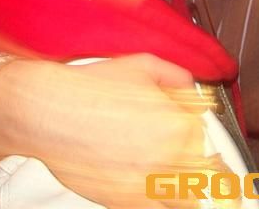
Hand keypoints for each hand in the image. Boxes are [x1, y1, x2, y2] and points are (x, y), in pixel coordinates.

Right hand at [0, 54, 209, 207]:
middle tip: (195, 162)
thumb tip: (192, 88)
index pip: (207, 137)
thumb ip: (177, 76)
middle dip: (199, 162)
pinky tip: (157, 187)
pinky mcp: (128, 201)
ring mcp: (150, 182)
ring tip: (182, 180)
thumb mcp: (142, 64)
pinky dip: (162, 198)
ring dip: (187, 186)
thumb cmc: (93, 88)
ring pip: (187, 196)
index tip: (202, 141)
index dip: (201, 135)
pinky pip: (161, 206)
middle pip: (203, 169)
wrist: (51, 113)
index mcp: (180, 123)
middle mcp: (171, 157)